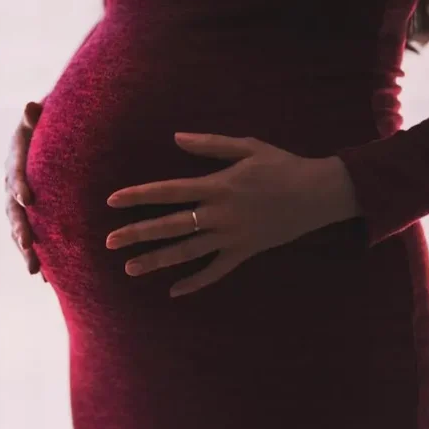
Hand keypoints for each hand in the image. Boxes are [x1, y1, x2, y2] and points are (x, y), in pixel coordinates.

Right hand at [4, 101, 42, 276]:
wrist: (47, 140)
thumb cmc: (46, 127)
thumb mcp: (40, 119)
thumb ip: (35, 117)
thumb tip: (31, 106)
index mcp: (15, 163)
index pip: (15, 175)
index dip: (19, 186)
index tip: (27, 198)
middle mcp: (12, 187)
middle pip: (13, 211)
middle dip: (21, 228)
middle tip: (28, 244)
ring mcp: (19, 205)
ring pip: (19, 230)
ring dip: (26, 251)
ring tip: (35, 270)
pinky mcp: (31, 217)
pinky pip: (32, 239)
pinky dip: (38, 257)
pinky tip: (47, 279)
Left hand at [105, 133, 357, 296]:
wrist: (319, 193)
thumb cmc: (282, 165)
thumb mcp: (247, 146)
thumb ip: (210, 144)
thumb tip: (175, 137)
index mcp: (216, 186)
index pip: (167, 192)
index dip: (138, 196)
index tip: (112, 202)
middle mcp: (219, 214)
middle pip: (170, 226)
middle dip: (137, 233)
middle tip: (109, 242)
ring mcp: (231, 237)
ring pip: (187, 252)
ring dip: (158, 260)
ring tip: (131, 268)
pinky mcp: (244, 252)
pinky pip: (216, 272)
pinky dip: (196, 282)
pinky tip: (174, 291)